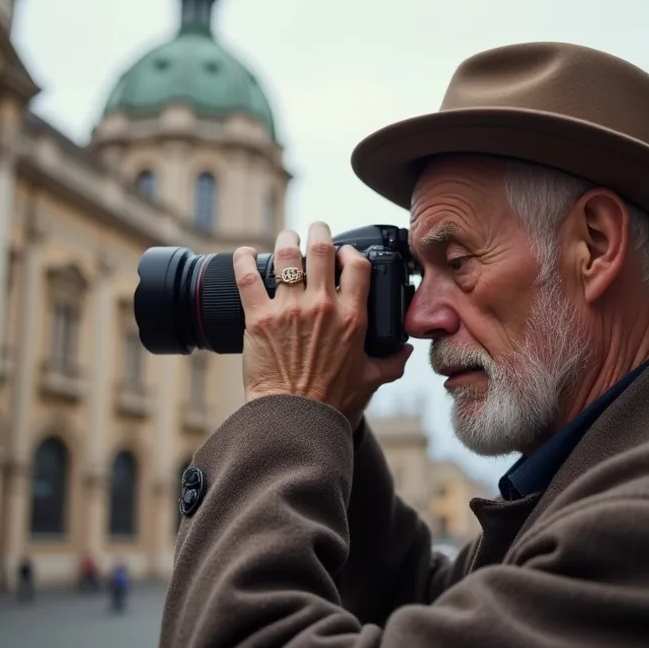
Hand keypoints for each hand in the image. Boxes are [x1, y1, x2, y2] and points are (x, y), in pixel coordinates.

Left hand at [232, 221, 412, 429]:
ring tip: (285, 238)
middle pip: (321, 248)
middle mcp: (322, 306)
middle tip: (315, 228)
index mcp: (353, 317)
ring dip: (285, 240)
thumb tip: (406, 350)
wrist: (295, 420)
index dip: (351, 251)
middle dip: (318, 230)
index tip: (345, 252)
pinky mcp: (258, 318)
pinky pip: (247, 277)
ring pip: (286, 255)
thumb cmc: (333, 403)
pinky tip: (243, 253)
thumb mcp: (372, 380)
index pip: (357, 265)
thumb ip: (393, 362)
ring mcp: (289, 309)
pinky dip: (242, 259)